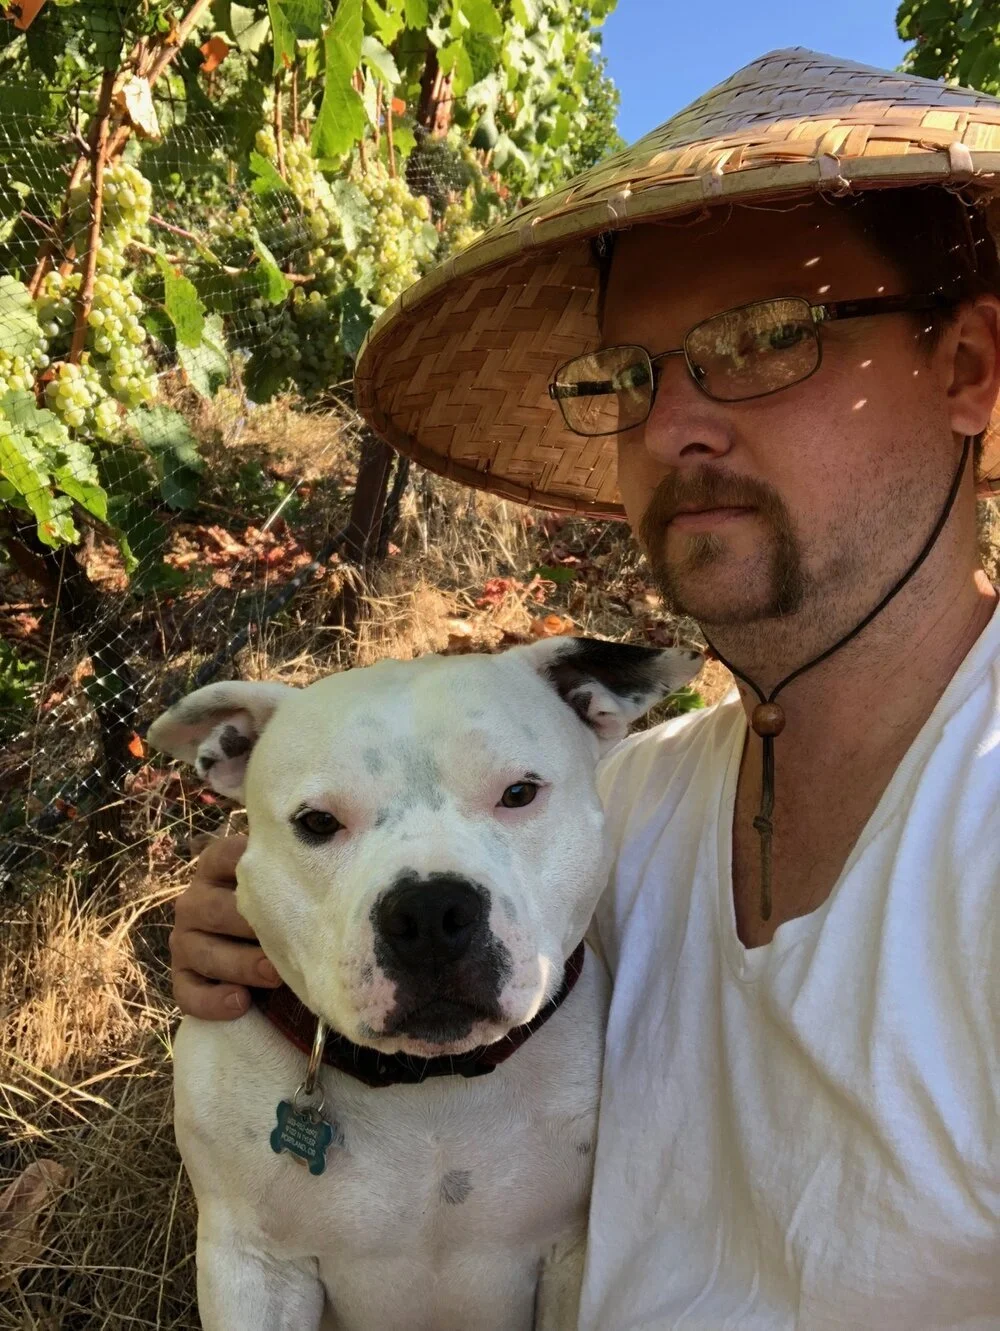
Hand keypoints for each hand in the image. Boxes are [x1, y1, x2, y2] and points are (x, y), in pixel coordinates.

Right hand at [170, 834, 281, 1019]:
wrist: (259, 951)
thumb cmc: (280, 905)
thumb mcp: (282, 882)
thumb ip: (292, 868)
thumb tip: (330, 854)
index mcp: (216, 867)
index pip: (226, 856)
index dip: (255, 867)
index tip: (289, 879)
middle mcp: (194, 901)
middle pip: (214, 909)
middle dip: (250, 926)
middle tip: (288, 940)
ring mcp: (184, 941)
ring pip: (203, 952)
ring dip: (240, 965)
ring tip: (275, 975)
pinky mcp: (182, 978)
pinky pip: (187, 992)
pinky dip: (213, 1001)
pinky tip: (241, 1003)